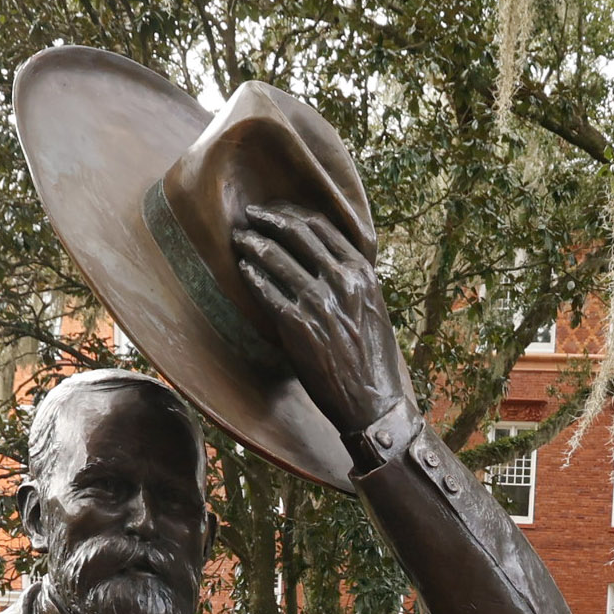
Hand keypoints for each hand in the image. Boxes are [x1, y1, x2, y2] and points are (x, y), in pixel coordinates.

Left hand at [230, 203, 412, 436]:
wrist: (372, 402)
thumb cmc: (373, 360)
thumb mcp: (373, 308)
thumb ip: (352, 280)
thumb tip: (326, 259)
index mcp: (362, 273)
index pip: (322, 226)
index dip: (293, 213)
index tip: (276, 211)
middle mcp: (342, 281)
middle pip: (296, 233)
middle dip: (268, 219)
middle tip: (251, 216)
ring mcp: (318, 302)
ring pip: (276, 258)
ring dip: (253, 244)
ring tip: (240, 239)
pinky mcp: (298, 326)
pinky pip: (266, 291)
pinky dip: (252, 276)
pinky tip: (243, 270)